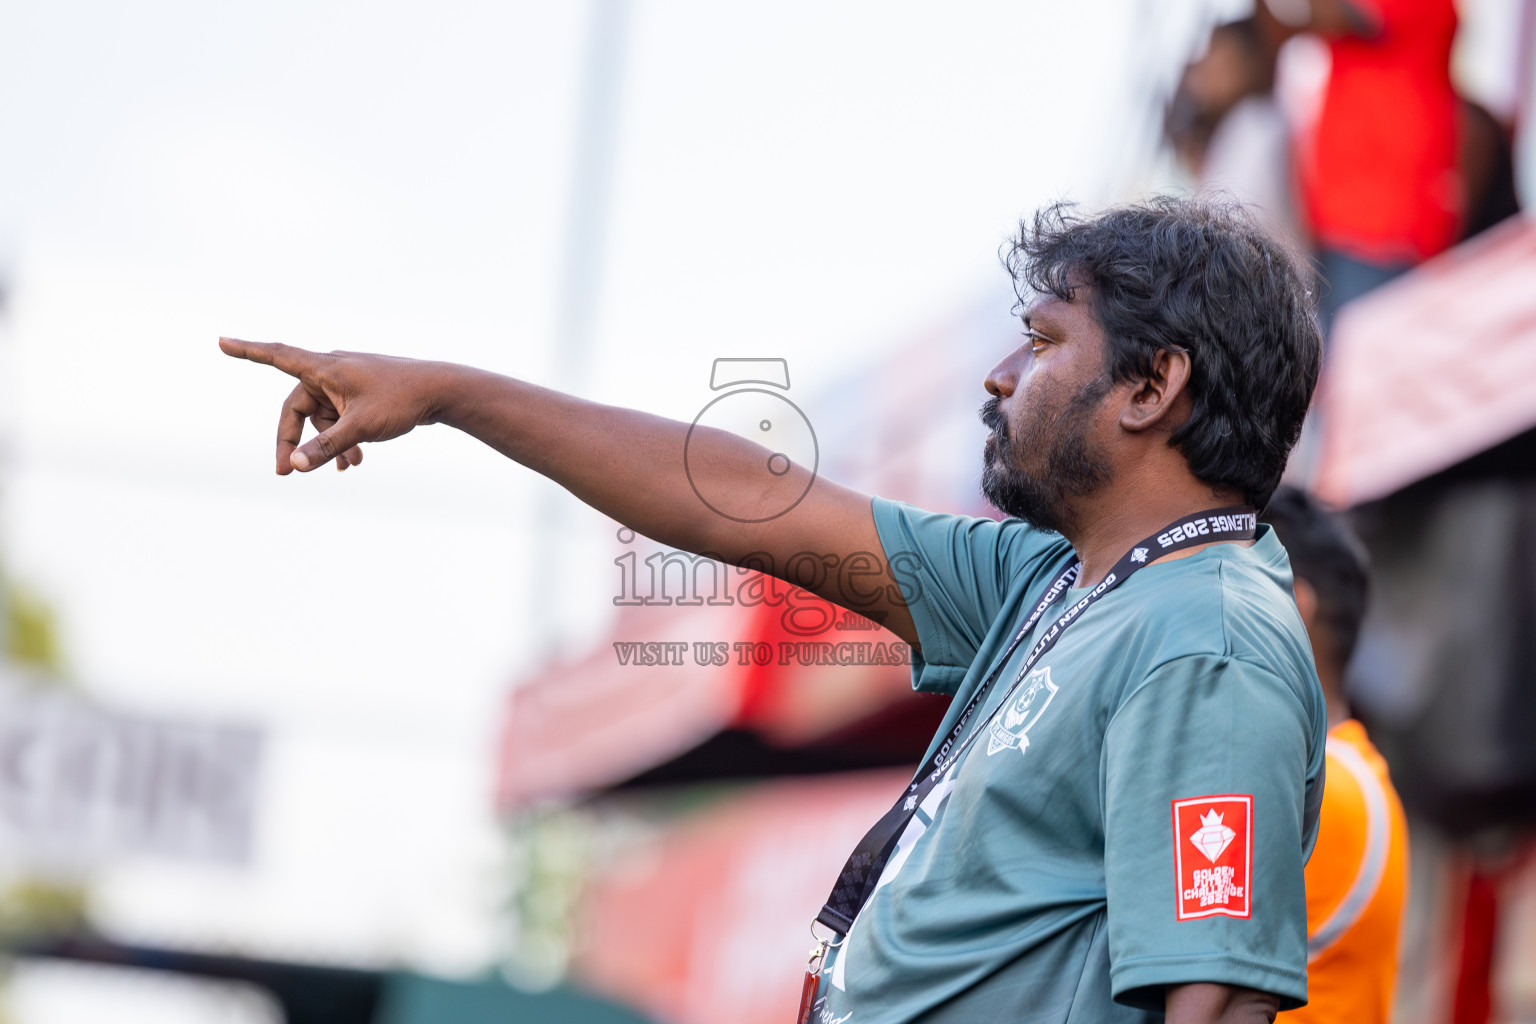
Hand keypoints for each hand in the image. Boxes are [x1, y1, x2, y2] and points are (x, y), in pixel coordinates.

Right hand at [219, 338, 441, 473]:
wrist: (442, 391)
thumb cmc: (402, 400)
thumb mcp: (360, 427)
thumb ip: (326, 448)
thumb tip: (294, 466)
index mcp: (325, 367)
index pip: (277, 355)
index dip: (248, 350)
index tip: (222, 341)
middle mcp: (332, 370)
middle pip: (298, 407)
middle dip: (294, 440)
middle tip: (285, 472)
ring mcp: (348, 382)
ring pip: (322, 417)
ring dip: (327, 443)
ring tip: (348, 468)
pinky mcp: (362, 394)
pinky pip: (340, 417)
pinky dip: (343, 438)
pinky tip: (355, 462)